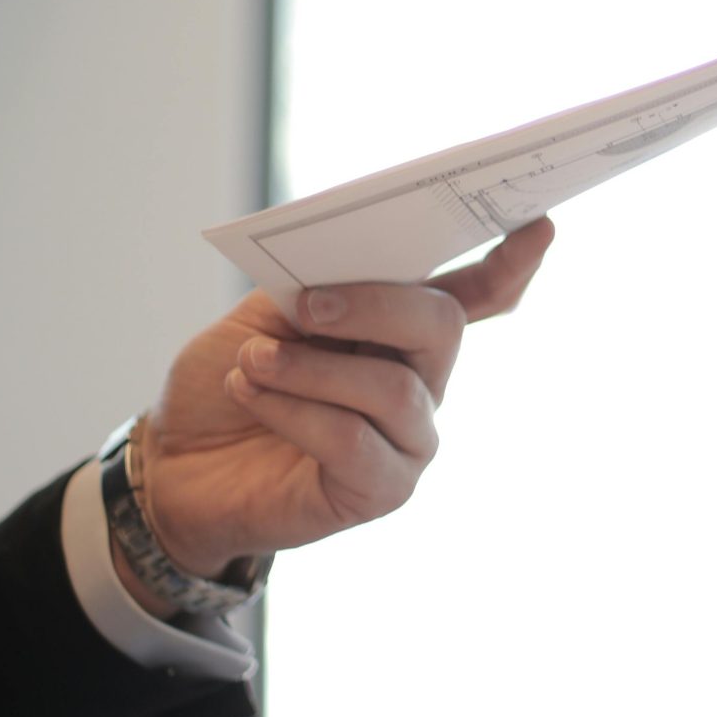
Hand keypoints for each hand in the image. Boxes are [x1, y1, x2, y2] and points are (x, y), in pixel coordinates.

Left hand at [116, 218, 556, 607]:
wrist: (178, 463)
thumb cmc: (229, 382)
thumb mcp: (266, 314)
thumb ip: (314, 286)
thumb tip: (344, 261)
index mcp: (403, 331)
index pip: (478, 296)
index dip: (511, 264)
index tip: (539, 226)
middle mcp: (422, 383)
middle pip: (441, 326)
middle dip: (375, 305)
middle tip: (306, 307)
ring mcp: (409, 440)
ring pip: (392, 388)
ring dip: (311, 369)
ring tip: (253, 362)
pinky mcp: (381, 490)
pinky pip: (352, 441)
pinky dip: (293, 410)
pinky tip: (251, 395)